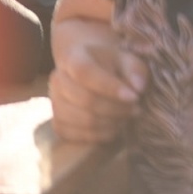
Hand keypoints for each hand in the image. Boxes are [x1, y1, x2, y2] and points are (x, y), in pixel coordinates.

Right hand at [49, 17, 146, 143]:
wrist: (90, 70)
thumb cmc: (112, 64)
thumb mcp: (127, 59)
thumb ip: (135, 69)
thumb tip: (138, 87)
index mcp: (73, 58)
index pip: (86, 73)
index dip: (110, 87)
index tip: (134, 96)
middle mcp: (58, 80)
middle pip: (85, 100)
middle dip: (116, 108)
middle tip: (137, 109)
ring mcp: (54, 103)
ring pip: (82, 120)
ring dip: (110, 123)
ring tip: (128, 117)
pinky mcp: (57, 122)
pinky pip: (76, 135)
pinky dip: (99, 135)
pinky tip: (115, 127)